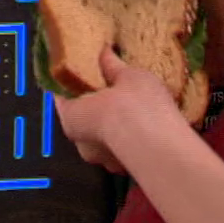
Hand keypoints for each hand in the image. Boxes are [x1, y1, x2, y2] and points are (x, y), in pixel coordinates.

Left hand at [53, 48, 184, 173]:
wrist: (160, 144)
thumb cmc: (134, 104)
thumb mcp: (127, 75)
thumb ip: (113, 66)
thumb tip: (104, 51)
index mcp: (72, 117)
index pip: (63, 98)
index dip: (72, 85)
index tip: (82, 74)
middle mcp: (83, 146)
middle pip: (84, 123)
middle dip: (96, 110)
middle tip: (112, 91)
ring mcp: (106, 163)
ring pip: (106, 142)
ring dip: (115, 128)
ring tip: (134, 110)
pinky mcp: (128, 171)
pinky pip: (126, 151)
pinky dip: (131, 140)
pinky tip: (146, 129)